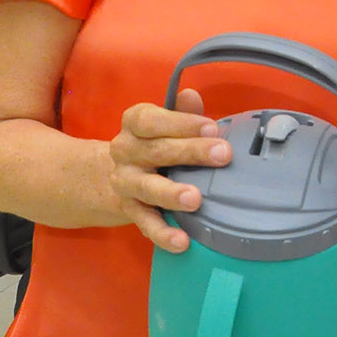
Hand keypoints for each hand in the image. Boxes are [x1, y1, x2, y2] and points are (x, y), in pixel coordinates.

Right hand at [103, 88, 232, 251]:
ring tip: (195, 199)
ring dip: (171, 193)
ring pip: (147, 188)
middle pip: (157, 151)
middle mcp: (125, 151)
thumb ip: (180, 112)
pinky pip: (146, 224)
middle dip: (191, 152)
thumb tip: (192, 95)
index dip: (181, 122)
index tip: (212, 127)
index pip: (152, 120)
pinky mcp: (130, 211)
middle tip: (223, 154)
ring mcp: (125, 183)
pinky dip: (163, 233)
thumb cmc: (153, 143)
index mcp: (134, 124)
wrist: (113, 176)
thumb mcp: (163, 123)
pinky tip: (182, 241)